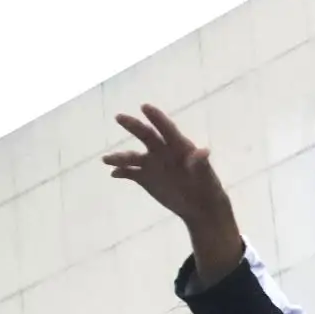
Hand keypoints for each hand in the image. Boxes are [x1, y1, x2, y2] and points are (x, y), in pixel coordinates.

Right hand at [103, 104, 244, 284]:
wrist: (199, 206)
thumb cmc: (207, 187)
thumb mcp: (205, 177)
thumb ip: (201, 164)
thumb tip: (204, 152)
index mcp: (179, 146)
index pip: (167, 129)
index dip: (157, 118)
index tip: (145, 107)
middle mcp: (162, 151)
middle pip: (146, 136)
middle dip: (133, 126)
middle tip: (119, 117)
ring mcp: (152, 164)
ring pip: (133, 157)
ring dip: (120, 157)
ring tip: (107, 160)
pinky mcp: (144, 178)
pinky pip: (129, 173)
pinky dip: (121, 172)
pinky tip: (114, 174)